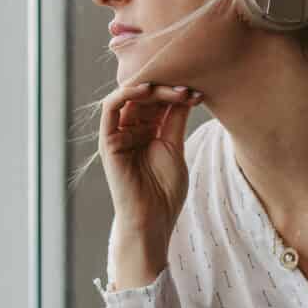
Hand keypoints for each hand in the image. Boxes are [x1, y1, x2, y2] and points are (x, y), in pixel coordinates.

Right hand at [97, 78, 202, 243]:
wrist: (151, 219)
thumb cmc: (165, 190)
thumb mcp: (175, 146)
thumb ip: (175, 118)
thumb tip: (187, 90)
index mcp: (148, 131)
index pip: (159, 101)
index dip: (176, 92)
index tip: (199, 93)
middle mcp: (131, 129)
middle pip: (146, 96)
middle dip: (168, 88)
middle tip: (189, 88)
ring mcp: (118, 134)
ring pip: (130, 96)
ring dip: (152, 88)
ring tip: (174, 89)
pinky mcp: (108, 140)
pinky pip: (111, 108)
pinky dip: (126, 93)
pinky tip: (147, 89)